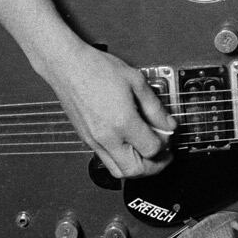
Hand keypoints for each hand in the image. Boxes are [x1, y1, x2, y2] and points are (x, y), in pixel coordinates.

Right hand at [38, 40, 176, 177]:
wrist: (68, 66)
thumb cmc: (98, 69)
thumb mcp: (136, 82)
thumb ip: (155, 108)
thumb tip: (168, 124)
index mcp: (122, 122)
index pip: (152, 149)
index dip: (165, 144)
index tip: (168, 136)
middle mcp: (106, 137)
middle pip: (135, 170)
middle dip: (154, 166)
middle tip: (164, 155)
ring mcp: (93, 141)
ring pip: (118, 171)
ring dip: (137, 168)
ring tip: (147, 153)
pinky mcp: (86, 139)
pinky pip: (106, 160)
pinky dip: (122, 160)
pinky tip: (130, 145)